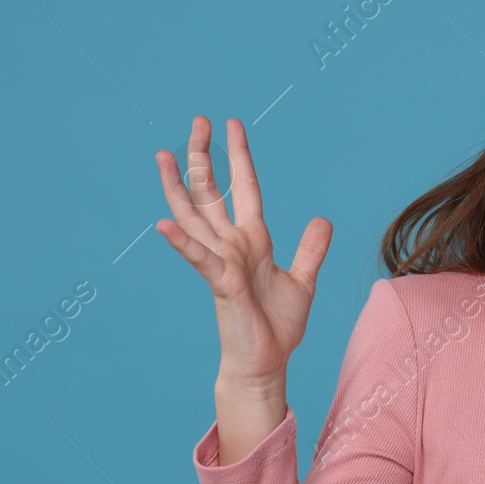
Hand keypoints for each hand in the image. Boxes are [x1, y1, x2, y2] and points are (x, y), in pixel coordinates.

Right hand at [155, 115, 332, 385]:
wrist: (266, 363)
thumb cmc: (277, 327)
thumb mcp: (303, 280)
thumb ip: (310, 249)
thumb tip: (322, 218)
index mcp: (252, 240)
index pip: (245, 188)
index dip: (240, 156)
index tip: (233, 124)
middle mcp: (231, 245)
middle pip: (212, 191)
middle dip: (204, 156)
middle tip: (197, 120)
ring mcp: (222, 262)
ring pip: (194, 216)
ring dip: (177, 186)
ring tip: (163, 154)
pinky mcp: (220, 284)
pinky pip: (198, 258)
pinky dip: (181, 242)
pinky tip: (162, 224)